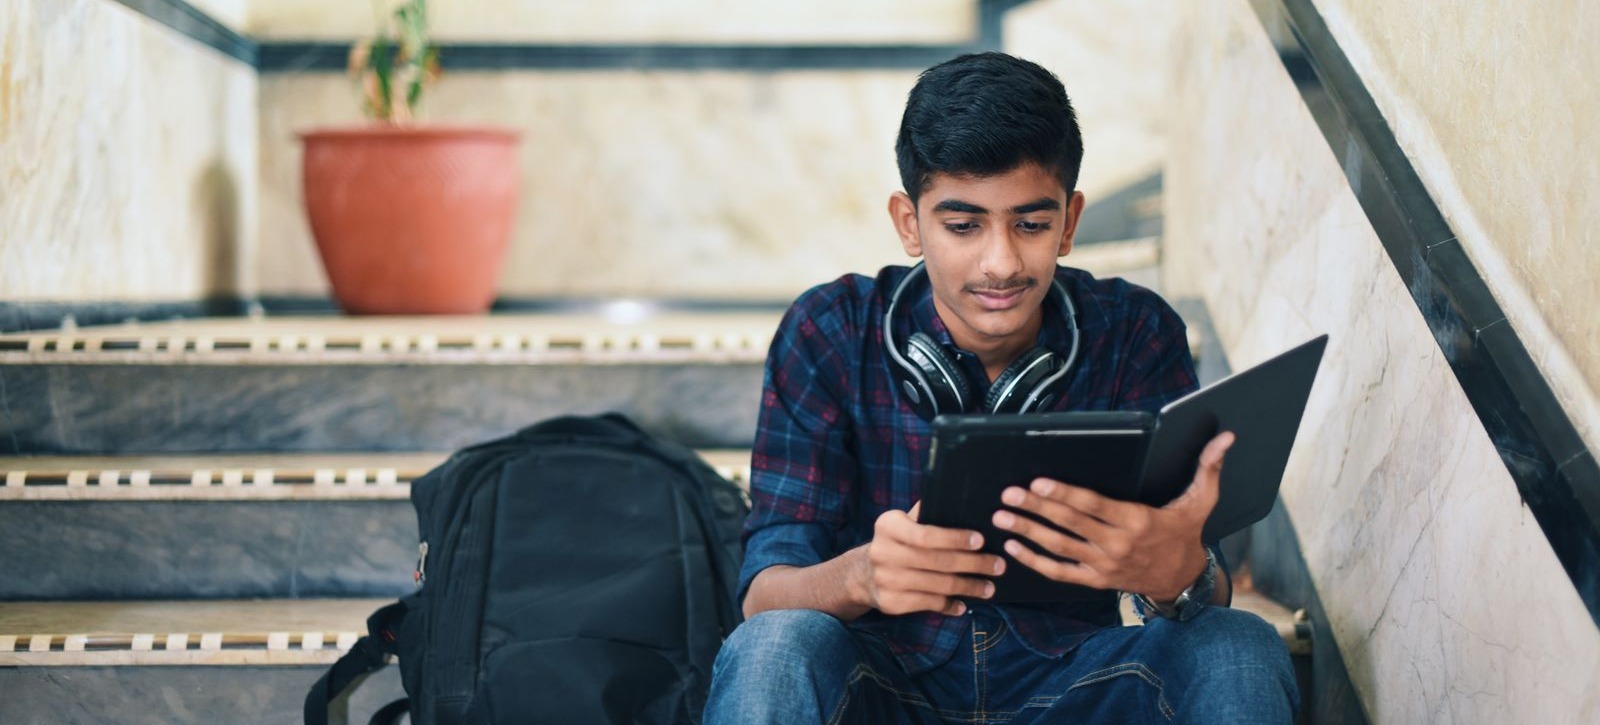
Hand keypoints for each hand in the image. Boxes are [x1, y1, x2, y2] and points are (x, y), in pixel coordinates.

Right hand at [857, 502, 1006, 616]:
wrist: (864, 575)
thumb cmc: (898, 543)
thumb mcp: (904, 523)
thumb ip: (927, 512)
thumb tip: (961, 496)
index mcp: (888, 526)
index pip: (926, 534)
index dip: (956, 538)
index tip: (982, 540)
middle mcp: (883, 552)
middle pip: (938, 561)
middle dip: (973, 564)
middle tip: (998, 565)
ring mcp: (886, 580)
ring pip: (937, 585)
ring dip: (968, 587)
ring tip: (989, 588)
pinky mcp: (891, 603)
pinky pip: (929, 604)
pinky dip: (950, 605)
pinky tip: (964, 604)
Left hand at [991, 432, 1234, 600]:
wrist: (1182, 580)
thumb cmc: (1186, 533)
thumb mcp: (1202, 501)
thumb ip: (1209, 467)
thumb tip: (1227, 436)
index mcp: (1137, 521)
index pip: (1093, 505)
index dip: (1064, 495)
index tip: (1039, 482)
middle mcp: (1117, 544)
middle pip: (1070, 524)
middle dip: (1036, 508)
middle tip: (1009, 493)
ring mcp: (1103, 565)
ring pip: (1059, 547)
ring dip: (1028, 531)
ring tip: (1002, 516)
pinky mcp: (1094, 580)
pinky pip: (1059, 572)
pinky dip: (1034, 562)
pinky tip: (1013, 548)